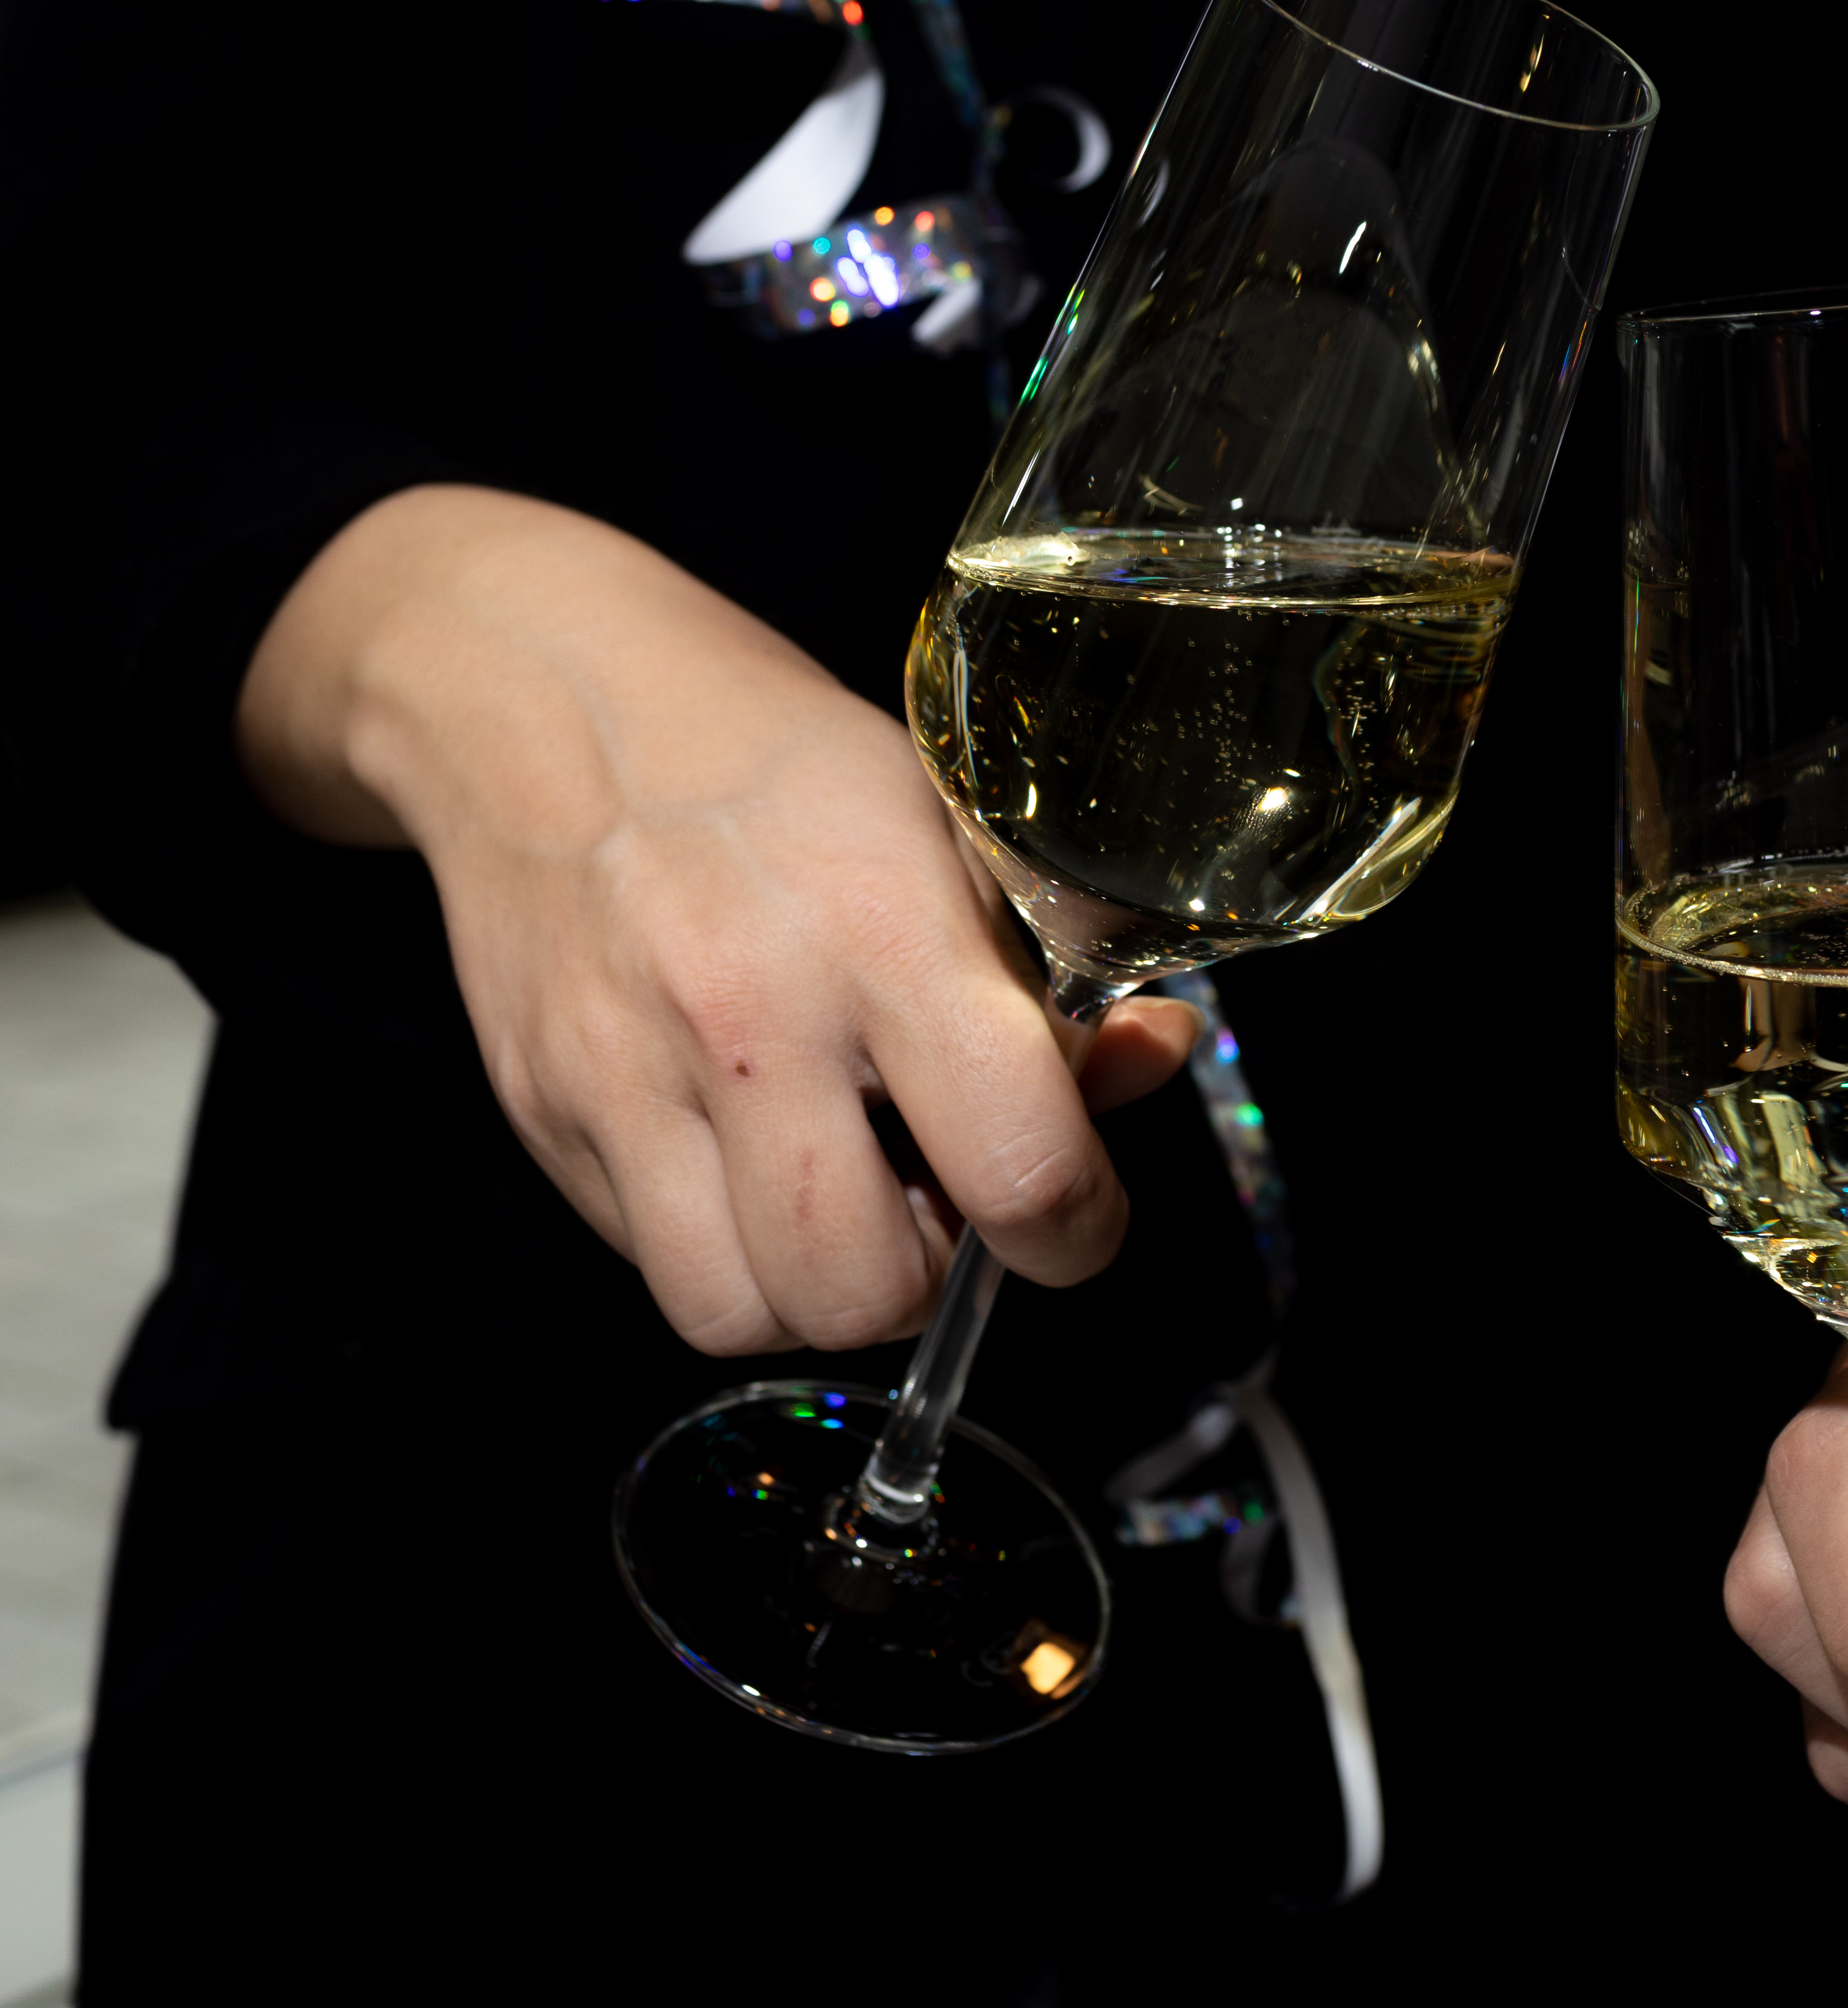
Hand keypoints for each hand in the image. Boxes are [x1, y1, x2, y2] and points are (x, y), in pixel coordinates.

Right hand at [237, 487, 1195, 1353]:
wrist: (541, 695)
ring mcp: (626, 1073)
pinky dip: (715, 1246)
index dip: (1077, 1230)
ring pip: (739, 1312)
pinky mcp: (543, 1112)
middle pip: (865, 1289)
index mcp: (884, 928)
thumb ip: (1054, 959)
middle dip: (928, 1277)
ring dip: (810, 1289)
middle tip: (935, 1197)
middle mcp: (749, 1016)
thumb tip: (1146, 1063)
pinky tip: (743, 1158)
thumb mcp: (948, 816)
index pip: (1020, 1169)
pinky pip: (650, 1261)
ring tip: (835, 1198)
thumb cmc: (772, 758)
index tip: (1074, 1212)